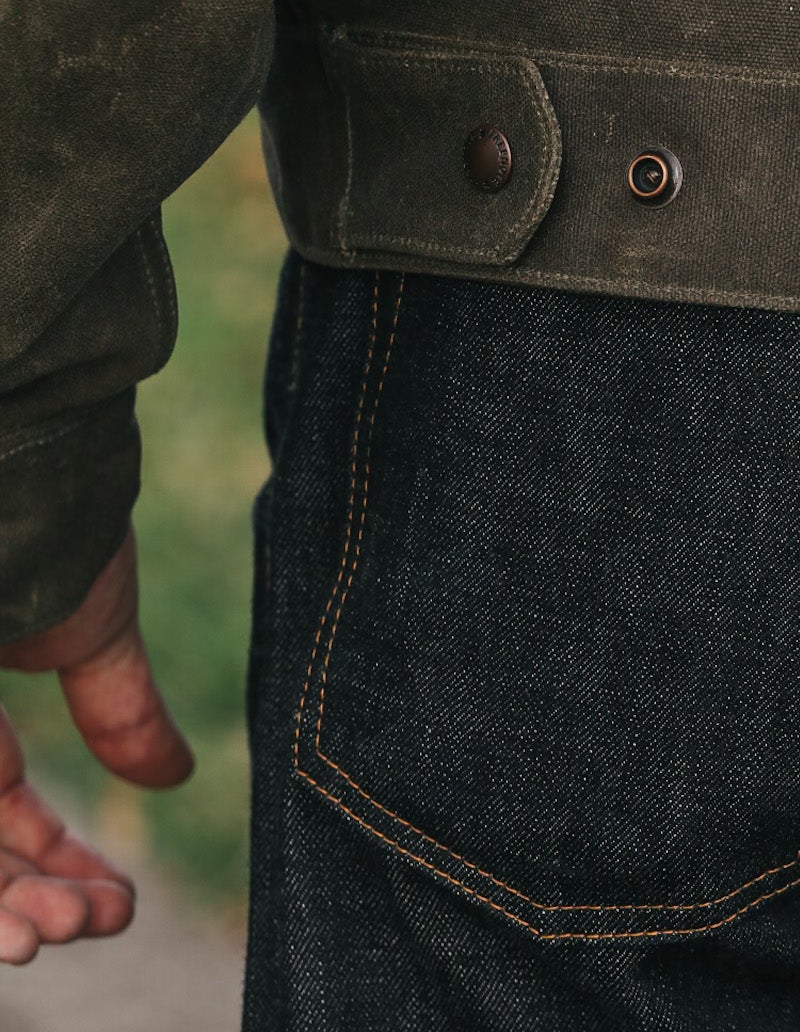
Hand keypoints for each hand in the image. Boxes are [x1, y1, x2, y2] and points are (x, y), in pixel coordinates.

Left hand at [0, 530, 192, 962]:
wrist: (22, 475)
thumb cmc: (55, 534)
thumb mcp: (92, 631)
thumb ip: (122, 709)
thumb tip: (173, 774)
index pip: (6, 819)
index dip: (61, 870)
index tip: (120, 904)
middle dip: (28, 904)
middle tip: (87, 925)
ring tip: (48, 933)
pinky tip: (15, 925)